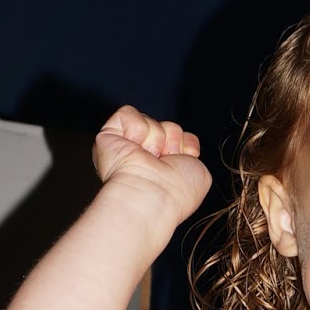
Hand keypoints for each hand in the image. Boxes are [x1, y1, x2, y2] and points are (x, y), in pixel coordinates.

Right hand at [93, 106, 211, 225]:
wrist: (151, 196)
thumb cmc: (176, 193)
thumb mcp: (200, 175)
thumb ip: (194, 157)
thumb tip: (186, 148)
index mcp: (164, 167)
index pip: (180, 138)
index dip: (185, 147)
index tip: (181, 165)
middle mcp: (145, 157)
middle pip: (169, 127)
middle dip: (172, 142)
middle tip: (163, 163)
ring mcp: (126, 146)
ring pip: (151, 120)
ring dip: (157, 138)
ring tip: (149, 160)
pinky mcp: (108, 135)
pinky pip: (128, 113)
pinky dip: (136, 128)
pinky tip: (134, 149)